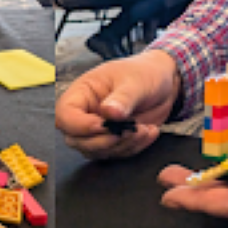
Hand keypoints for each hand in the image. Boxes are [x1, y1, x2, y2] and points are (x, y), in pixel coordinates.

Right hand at [55, 49, 179, 158]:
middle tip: (128, 130)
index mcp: (82, 93)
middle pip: (76, 140)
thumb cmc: (144, 73)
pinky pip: (116, 154)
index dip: (79, 125)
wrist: (163, 81)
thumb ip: (122, 98)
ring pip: (97, 151)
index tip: (103, 125)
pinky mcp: (113, 140)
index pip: (64, 115)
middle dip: (103, 141)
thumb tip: (109, 112)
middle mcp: (86, 113)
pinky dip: (134, 148)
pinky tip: (149, 131)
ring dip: (122, 146)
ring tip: (144, 129)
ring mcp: (99, 130)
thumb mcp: (135, 82)